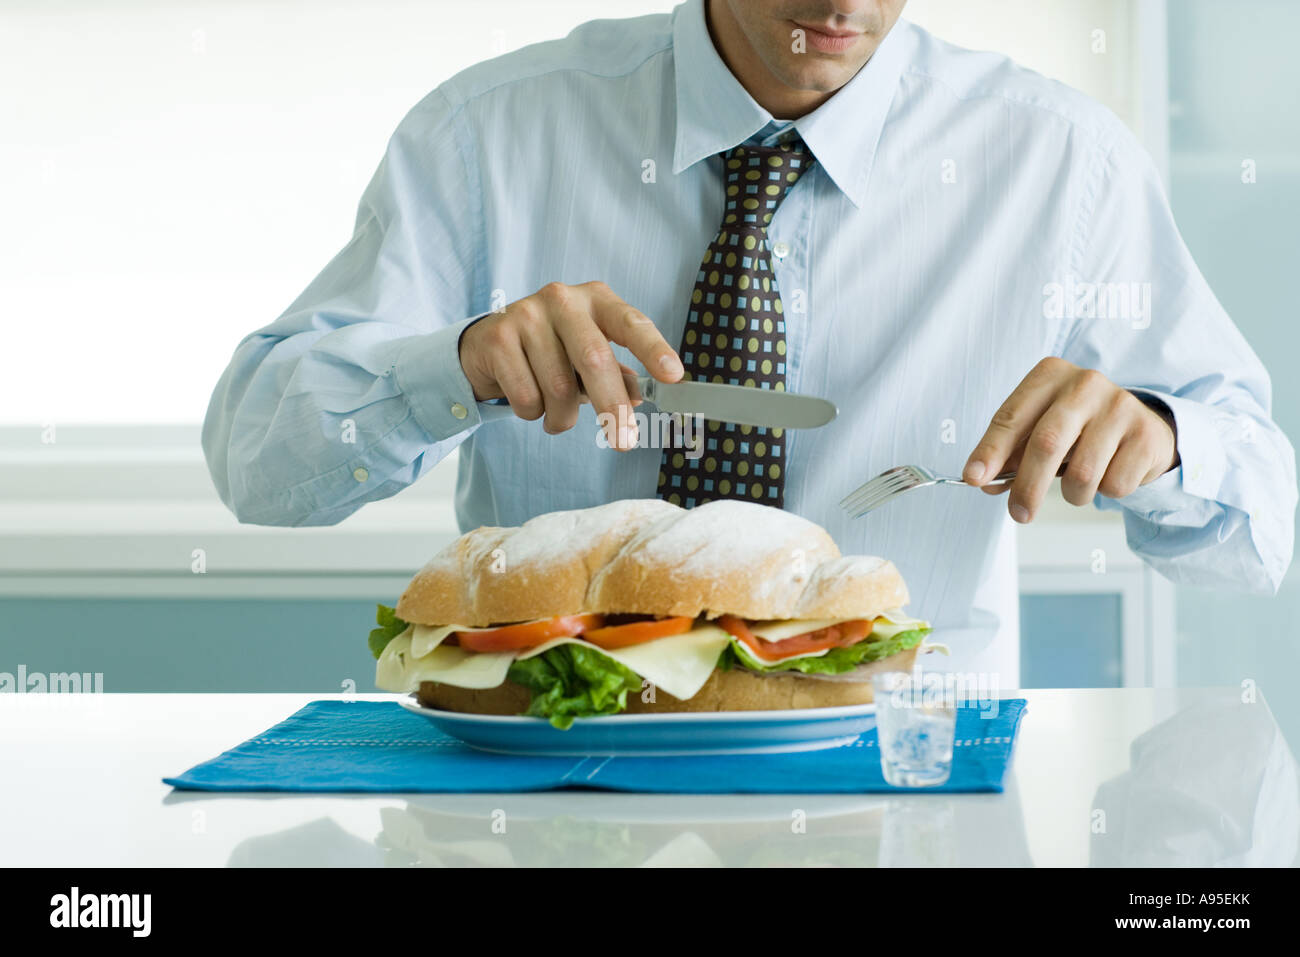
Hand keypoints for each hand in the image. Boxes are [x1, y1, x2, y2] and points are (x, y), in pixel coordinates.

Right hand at [458, 281, 683, 449]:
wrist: (488, 344)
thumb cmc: (551, 350)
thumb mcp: (588, 354)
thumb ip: (616, 373)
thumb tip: (639, 397)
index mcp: (596, 300)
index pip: (631, 323)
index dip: (653, 349)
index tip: (673, 376)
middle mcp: (562, 300)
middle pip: (594, 359)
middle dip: (612, 406)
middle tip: (623, 442)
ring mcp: (527, 314)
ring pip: (558, 388)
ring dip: (562, 417)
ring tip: (556, 415)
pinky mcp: (498, 337)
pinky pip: (527, 397)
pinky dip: (534, 414)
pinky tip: (529, 401)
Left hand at [963, 357, 1178, 522]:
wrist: (1141, 427)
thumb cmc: (1079, 429)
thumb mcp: (1041, 430)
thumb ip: (1011, 454)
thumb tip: (984, 480)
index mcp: (1050, 375)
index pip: (1011, 417)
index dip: (990, 451)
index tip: (974, 477)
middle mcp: (1085, 383)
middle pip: (1047, 443)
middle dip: (1027, 486)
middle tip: (1019, 514)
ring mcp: (1120, 406)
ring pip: (1083, 473)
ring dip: (1072, 494)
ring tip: (1076, 485)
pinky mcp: (1146, 434)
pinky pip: (1114, 484)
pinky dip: (1105, 491)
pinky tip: (1109, 472)